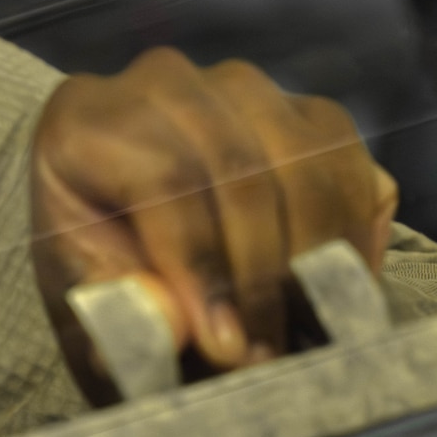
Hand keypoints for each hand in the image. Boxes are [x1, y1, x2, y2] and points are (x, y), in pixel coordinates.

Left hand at [32, 48, 398, 394]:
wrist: (120, 228)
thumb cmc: (95, 264)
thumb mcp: (84, 298)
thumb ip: (121, 310)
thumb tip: (179, 326)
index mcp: (85, 117)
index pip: (165, 177)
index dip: (202, 265)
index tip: (225, 345)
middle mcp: (164, 83)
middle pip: (242, 169)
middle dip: (263, 275)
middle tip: (267, 353)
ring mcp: (241, 88)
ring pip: (307, 160)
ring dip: (315, 256)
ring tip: (301, 332)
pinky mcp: (302, 108)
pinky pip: (350, 162)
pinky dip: (352, 233)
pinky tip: (333, 290)